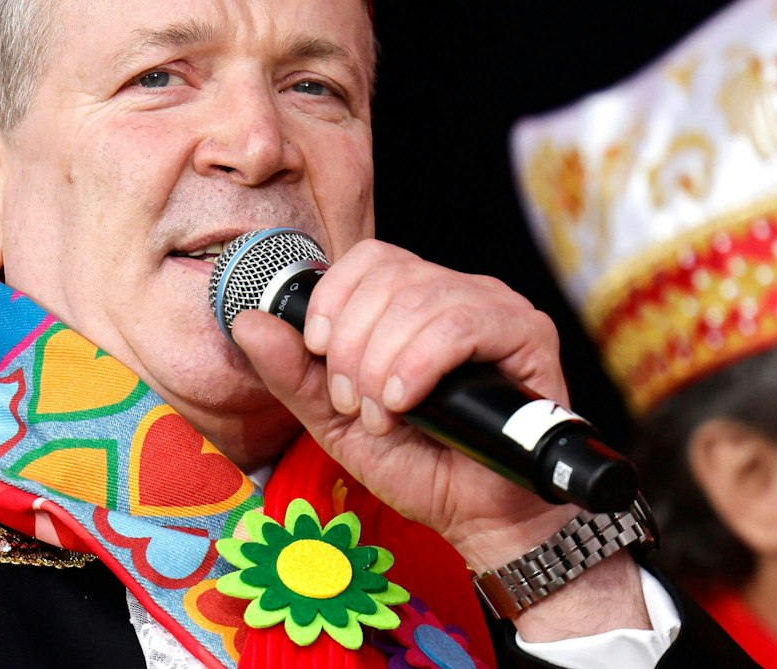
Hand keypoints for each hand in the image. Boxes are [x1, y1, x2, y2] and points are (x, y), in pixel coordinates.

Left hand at [230, 238, 647, 639]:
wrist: (475, 517)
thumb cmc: (416, 464)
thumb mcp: (335, 420)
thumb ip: (292, 372)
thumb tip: (248, 321)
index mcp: (412, 301)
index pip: (367, 259)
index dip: (333, 299)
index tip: (318, 353)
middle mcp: (455, 292)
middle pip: (388, 276)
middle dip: (352, 345)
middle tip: (354, 403)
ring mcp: (494, 308)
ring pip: (420, 298)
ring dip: (382, 363)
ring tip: (384, 415)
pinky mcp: (528, 334)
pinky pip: (463, 323)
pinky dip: (419, 363)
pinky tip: (405, 401)